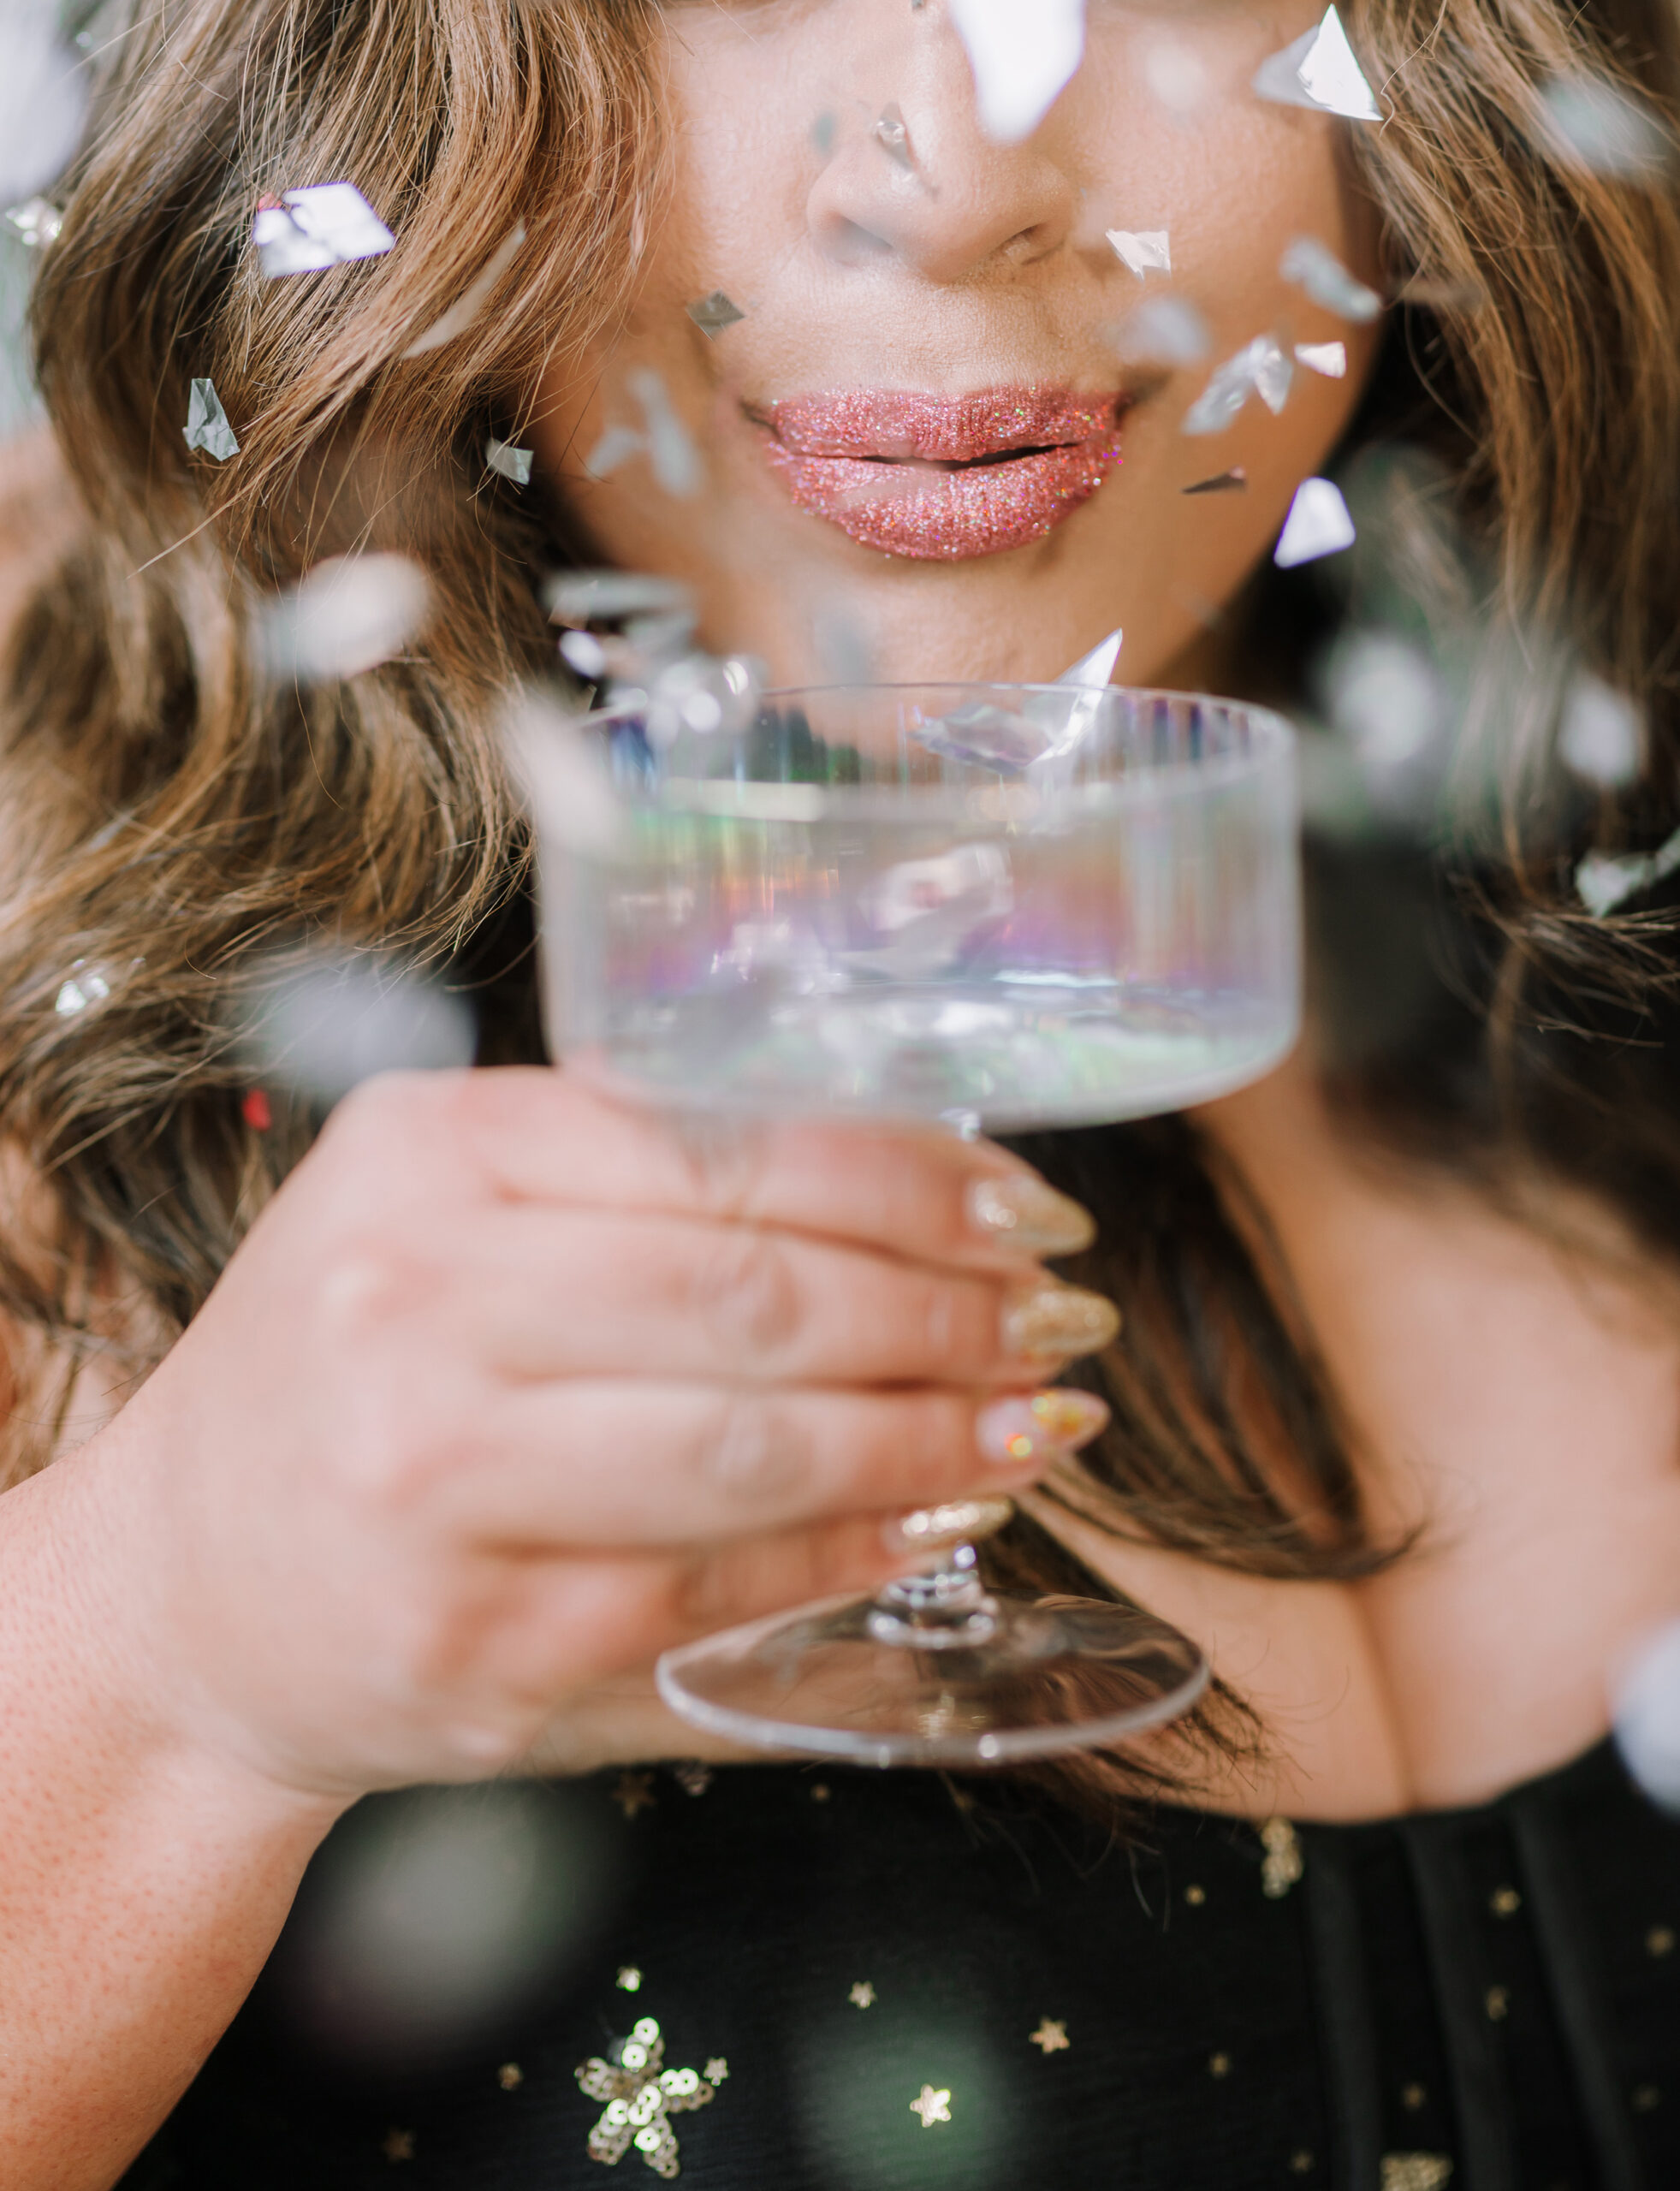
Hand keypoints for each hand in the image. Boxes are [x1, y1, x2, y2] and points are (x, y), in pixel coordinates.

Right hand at [93, 1069, 1111, 1798]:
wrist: (181, 1597)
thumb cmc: (349, 1376)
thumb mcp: (442, 1211)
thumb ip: (632, 1172)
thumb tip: (912, 1176)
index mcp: (424, 1158)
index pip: (720, 1143)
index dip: (908, 1178)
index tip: (1019, 1201)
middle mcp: (412, 1305)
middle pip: (757, 1295)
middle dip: (951, 1310)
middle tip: (1057, 1316)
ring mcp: (440, 1488)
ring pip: (759, 1447)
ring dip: (936, 1436)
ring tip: (1036, 1420)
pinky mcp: (482, 1650)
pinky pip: (722, 1590)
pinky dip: (856, 1553)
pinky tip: (939, 1521)